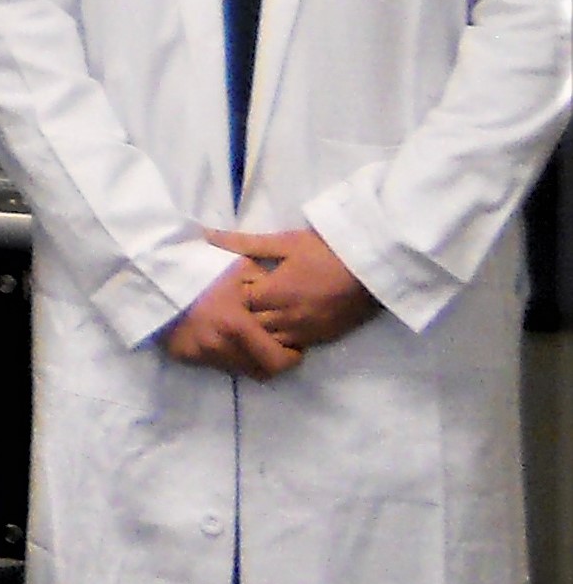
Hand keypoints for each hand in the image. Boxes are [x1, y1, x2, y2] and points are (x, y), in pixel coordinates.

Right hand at [160, 253, 298, 377]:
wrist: (151, 276)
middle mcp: (219, 347)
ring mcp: (200, 354)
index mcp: (237, 327)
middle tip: (273, 343)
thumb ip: (269, 286)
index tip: (292, 344)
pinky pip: (215, 363)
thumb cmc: (201, 268)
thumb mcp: (241, 265)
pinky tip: (222, 335)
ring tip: (247, 336)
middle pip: (262, 371)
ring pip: (239, 368)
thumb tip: (288, 300)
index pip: (279, 362)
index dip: (292, 355)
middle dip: (273, 360)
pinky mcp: (184, 355)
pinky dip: (224, 353)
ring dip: (248, 357)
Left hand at [210, 227, 381, 350]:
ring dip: (262, 330)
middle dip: (245, 314)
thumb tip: (208, 235)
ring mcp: (306, 330)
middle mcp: (287, 317)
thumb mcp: (285, 242)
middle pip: (251, 324)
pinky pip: (293, 347)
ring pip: (270, 341)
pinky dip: (282, 340)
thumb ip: (244, 243)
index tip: (236, 285)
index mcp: (274, 292)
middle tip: (244, 302)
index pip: (238, 304)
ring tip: (262, 315)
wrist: (375, 266)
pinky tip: (282, 327)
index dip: (234, 294)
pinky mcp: (323, 337)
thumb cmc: (328, 250)